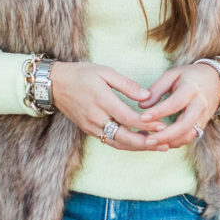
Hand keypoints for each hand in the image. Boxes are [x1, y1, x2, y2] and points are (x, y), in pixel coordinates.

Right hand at [49, 62, 165, 147]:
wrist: (54, 85)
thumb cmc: (80, 74)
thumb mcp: (104, 71)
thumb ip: (126, 84)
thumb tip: (146, 96)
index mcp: (101, 99)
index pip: (127, 117)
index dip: (146, 124)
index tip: (163, 126)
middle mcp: (95, 117)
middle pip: (123, 137)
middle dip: (145, 143)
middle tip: (164, 144)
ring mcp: (91, 126)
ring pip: (117, 143)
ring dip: (138, 147)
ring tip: (157, 147)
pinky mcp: (89, 130)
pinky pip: (110, 141)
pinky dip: (126, 145)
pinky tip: (140, 143)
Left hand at [136, 62, 219, 147]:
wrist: (216, 80)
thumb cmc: (190, 75)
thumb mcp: (173, 75)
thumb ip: (157, 89)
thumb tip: (141, 105)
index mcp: (191, 89)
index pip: (175, 103)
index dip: (158, 112)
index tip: (142, 117)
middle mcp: (199, 105)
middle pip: (184, 125)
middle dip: (165, 135)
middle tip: (147, 140)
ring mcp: (203, 117)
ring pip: (188, 135)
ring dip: (170, 142)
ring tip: (152, 144)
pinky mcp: (203, 124)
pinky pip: (190, 137)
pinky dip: (176, 142)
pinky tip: (161, 143)